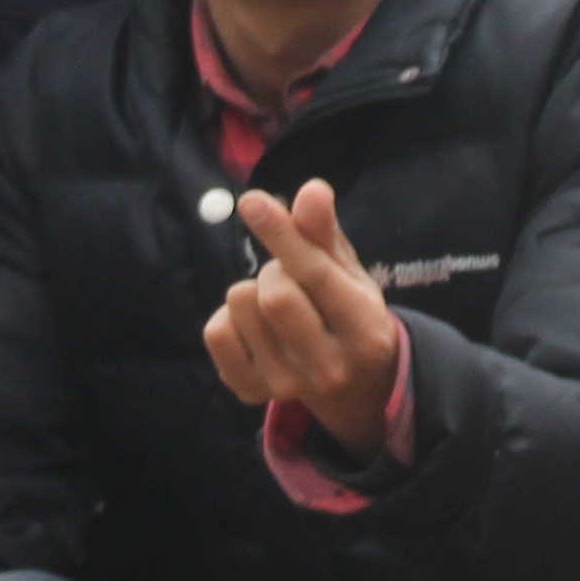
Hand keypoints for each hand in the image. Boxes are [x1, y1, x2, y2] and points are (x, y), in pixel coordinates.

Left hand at [202, 180, 402, 453]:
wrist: (352, 385)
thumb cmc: (348, 313)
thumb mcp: (350, 273)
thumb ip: (326, 234)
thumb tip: (312, 190)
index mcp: (363, 331)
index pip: (316, 276)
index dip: (281, 234)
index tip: (252, 201)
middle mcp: (328, 368)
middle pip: (274, 296)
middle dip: (274, 269)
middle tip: (288, 276)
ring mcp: (287, 385)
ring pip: (241, 306)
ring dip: (253, 290)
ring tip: (277, 304)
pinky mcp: (250, 391)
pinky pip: (216, 332)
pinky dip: (228, 315)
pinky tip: (253, 325)